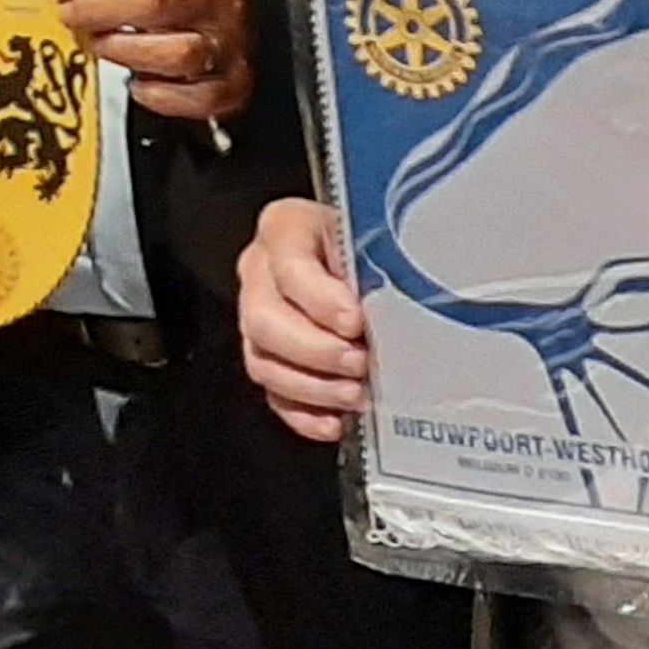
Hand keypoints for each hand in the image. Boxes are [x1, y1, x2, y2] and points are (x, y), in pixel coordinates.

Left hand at [46, 0, 255, 124]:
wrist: (263, 24)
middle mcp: (220, 3)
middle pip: (154, 2)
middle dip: (99, 9)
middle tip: (70, 15)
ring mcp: (230, 46)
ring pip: (175, 53)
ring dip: (125, 50)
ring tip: (100, 46)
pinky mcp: (233, 87)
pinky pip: (194, 99)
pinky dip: (160, 95)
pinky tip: (138, 85)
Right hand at [237, 197, 368, 441]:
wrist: (358, 250)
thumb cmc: (365, 239)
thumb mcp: (370, 235)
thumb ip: (372, 262)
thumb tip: (393, 308)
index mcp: (284, 227)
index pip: (290, 266)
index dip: (321, 300)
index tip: (356, 322)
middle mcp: (260, 271)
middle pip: (265, 320)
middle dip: (316, 350)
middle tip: (359, 362)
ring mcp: (255, 315)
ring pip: (264, 361)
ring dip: (313, 387)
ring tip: (355, 393)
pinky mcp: (266, 356)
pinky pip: (272, 393)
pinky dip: (303, 413)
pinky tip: (334, 421)